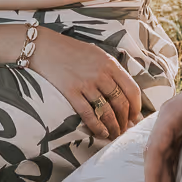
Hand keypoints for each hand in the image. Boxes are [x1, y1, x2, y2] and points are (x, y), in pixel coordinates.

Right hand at [26, 27, 143, 139]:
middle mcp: (101, 74)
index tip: (135, 117)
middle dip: (125, 120)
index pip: (132, 89)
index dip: (136, 107)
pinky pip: (88, 114)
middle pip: (121, 103)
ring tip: (115, 134)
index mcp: (110, 64)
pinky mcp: (71, 92)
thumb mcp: (97, 54)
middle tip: (125, 130)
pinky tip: (101, 133)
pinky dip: (97, 126)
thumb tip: (123, 92)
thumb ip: (111, 70)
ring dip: (113, 127)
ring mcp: (86, 83)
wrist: (45, 47)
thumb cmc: (72, 51)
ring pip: (107, 111)